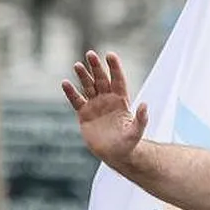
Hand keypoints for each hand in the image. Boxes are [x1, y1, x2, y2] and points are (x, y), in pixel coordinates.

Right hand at [62, 50, 148, 166]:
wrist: (115, 154)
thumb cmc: (129, 143)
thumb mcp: (136, 132)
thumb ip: (141, 119)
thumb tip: (144, 105)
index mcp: (121, 101)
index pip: (118, 80)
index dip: (114, 68)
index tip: (110, 55)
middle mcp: (108, 99)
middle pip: (101, 79)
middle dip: (96, 67)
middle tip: (90, 54)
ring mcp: (95, 105)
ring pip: (88, 86)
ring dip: (83, 76)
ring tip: (77, 65)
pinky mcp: (84, 114)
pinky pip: (77, 100)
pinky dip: (71, 92)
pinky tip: (65, 83)